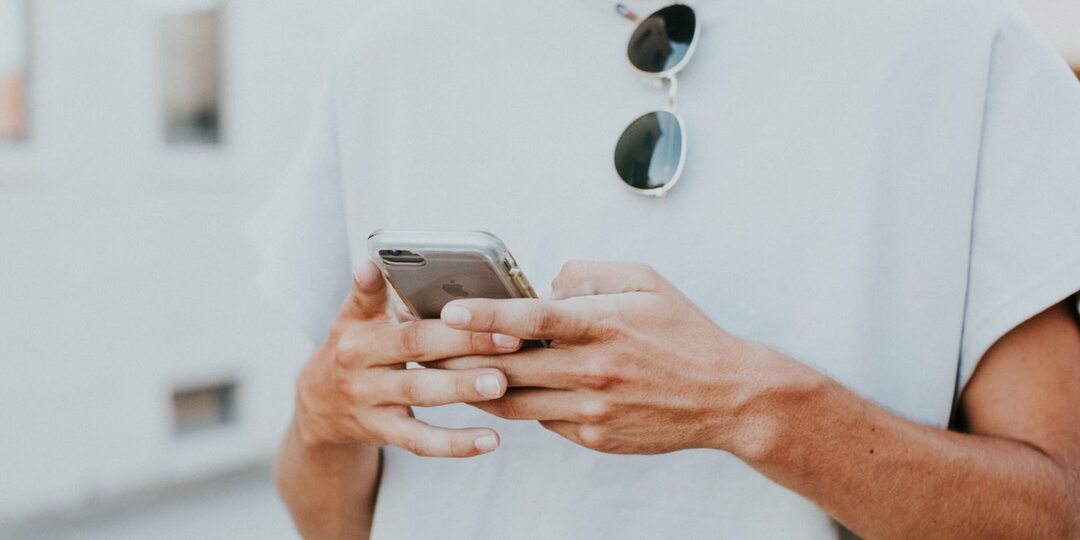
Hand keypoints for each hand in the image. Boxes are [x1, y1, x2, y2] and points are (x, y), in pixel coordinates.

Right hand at [293, 260, 523, 456]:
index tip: (373, 265)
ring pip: (418, 391)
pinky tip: (491, 440)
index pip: (363, 298)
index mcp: (356, 322)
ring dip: (462, 386)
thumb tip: (431, 268)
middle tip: (508, 336)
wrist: (318, 406)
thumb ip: (386, 295)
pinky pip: (420, 440)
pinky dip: (456, 443)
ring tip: (499, 382)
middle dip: (463, 339)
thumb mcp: (359, 318)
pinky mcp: (379, 430)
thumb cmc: (360, 348)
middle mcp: (357, 357)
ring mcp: (367, 396)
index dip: (369, 282)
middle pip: (412, 343)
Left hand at [430, 261, 816, 456]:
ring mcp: (591, 407)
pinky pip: (541, 420)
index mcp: (603, 324)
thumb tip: (546, 285)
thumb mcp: (645, 281)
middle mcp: (593, 368)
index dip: (486, 314)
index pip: (532, 317)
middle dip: (461, 356)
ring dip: (477, 386)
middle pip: (509, 364)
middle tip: (425, 347)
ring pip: (515, 400)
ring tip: (445, 371)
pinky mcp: (592, 436)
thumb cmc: (683, 331)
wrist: (725, 396)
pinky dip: (519, 404)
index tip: (448, 310)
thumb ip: (589, 274)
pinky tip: (500, 390)